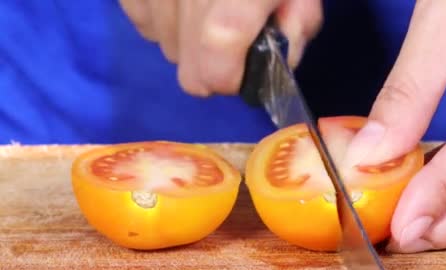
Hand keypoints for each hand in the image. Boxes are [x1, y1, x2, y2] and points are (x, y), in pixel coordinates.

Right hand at [119, 0, 321, 95]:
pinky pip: (140, 17)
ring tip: (206, 8)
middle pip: (183, 64)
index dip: (229, 80)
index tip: (241, 69)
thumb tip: (278, 61)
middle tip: (231, 38)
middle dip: (211, 64)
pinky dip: (161, 17)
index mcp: (234, 2)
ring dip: (186, 39)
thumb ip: (297, 23)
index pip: (213, 70)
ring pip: (160, 42)